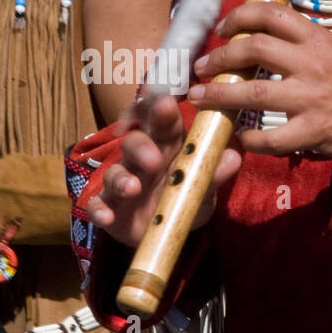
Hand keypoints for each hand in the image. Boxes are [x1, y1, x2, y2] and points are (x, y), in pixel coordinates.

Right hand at [86, 93, 240, 247]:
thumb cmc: (183, 195)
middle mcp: (140, 158)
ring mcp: (122, 182)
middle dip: (141, 146)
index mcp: (165, 145)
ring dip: (121, 179)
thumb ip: (214, 174)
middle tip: (154, 158)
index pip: (159, 120)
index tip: (164, 102)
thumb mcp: (203, 187)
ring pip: (115, 172)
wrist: (166, 230)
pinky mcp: (109, 207)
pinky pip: (98, 205)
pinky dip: (99, 210)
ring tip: (132, 188)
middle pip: (134, 142)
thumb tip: (233, 157)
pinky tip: (105, 217)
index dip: (158, 109)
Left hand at [187, 2, 331, 159]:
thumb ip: (304, 43)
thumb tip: (264, 36)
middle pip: (252, 50)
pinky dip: (249, 138)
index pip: (271, 13)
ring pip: (251, 93)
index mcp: (317, 39)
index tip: (222, 28)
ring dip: (218, 95)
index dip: (240, 16)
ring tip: (198, 97)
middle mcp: (310, 64)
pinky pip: (269, 137)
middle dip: (219, 57)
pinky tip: (241, 137)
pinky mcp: (310, 132)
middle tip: (202, 66)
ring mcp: (309, 99)